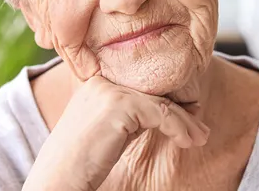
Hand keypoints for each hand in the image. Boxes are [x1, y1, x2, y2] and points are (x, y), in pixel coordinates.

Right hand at [23, 76, 209, 190]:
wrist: (58, 178)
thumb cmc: (81, 161)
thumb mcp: (110, 129)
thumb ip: (132, 114)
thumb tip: (167, 110)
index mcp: (97, 81)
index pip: (142, 85)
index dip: (168, 99)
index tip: (189, 113)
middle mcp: (101, 80)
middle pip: (153, 92)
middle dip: (181, 111)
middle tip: (200, 129)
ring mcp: (109, 91)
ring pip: (160, 103)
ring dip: (185, 122)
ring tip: (200, 138)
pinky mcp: (117, 105)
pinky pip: (160, 115)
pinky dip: (178, 128)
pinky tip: (187, 141)